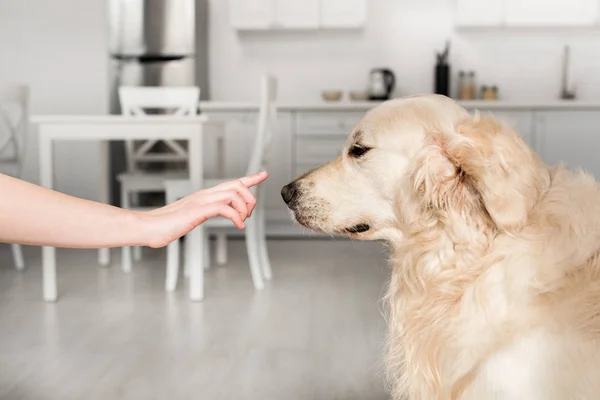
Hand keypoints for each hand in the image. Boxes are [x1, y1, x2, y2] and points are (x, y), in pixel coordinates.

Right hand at [139, 171, 267, 247]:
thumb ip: (200, 214)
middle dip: (250, 198)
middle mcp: (204, 194)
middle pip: (237, 184)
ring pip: (234, 194)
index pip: (231, 182)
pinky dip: (236, 217)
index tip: (263, 174)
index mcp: (204, 195)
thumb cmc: (164, 225)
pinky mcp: (198, 210)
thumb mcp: (189, 217)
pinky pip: (225, 208)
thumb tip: (206, 217)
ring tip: (242, 222)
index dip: (250, 178)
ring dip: (244, 209)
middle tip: (249, 214)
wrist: (147, 227)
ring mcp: (201, 200)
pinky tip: (238, 226)